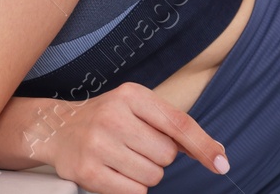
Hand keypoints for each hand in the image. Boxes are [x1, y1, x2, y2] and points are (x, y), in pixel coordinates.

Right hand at [28, 83, 229, 193]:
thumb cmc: (108, 119)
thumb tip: (217, 155)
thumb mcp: (138, 109)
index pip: (178, 123)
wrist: (57, 128)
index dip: (203, 146)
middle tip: (134, 146)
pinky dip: (130, 187)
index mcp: (130, 95)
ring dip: (144, 173)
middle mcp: (113, 116)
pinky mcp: (88, 171)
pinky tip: (113, 171)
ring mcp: (98, 144)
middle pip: (166, 156)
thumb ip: (175, 127)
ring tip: (122, 157)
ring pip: (152, 176)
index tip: (222, 164)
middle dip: (157, 157)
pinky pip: (134, 192)